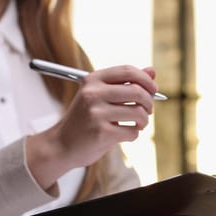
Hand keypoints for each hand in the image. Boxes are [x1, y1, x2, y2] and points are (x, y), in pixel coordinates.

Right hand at [26, 65, 158, 189]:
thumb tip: (152, 71)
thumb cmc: (85, 119)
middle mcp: (93, 94)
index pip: (128, 71)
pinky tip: (125, 135)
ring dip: (144, 121)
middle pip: (137, 91)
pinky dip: (134, 134)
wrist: (62, 144)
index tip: (153, 90)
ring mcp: (97, 113)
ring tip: (138, 124)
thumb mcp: (100, 96)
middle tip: (148, 110)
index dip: (146, 80)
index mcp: (93, 80)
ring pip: (138, 112)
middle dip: (149, 102)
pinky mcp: (102, 133)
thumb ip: (125, 83)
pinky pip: (132, 132)